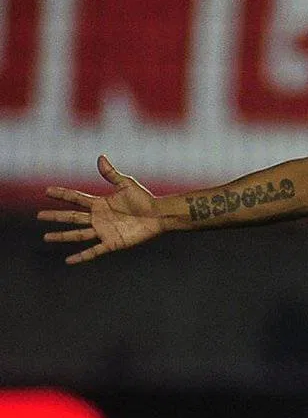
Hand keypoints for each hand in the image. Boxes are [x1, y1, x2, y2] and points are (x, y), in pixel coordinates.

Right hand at [38, 155, 164, 263]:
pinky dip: (81, 256)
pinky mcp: (112, 243)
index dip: (62, 194)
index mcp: (100, 203)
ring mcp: (104, 231)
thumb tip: (100, 157)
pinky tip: (68, 261)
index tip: (47, 191)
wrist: (158, 215)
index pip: (76, 198)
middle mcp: (99, 218)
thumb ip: (111, 173)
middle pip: (72, 217)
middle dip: (56, 216)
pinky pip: (93, 251)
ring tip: (46, 237)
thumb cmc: (145, 199)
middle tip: (39, 215)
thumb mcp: (126, 184)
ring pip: (77, 234)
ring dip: (62, 236)